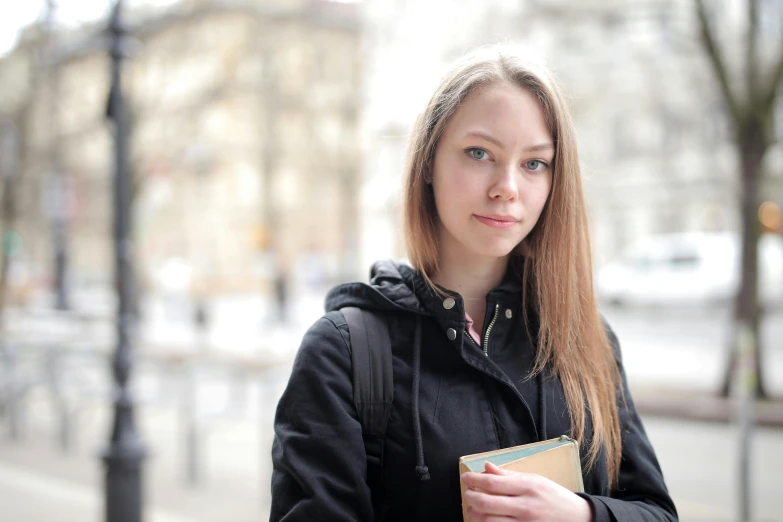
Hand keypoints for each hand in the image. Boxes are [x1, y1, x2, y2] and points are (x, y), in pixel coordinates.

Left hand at [461, 462, 592, 521]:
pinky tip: (485, 520)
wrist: (577, 518)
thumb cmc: (553, 496)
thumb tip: (486, 467)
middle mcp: (525, 506)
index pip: (493, 482)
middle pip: (487, 503)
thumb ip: (508, 475)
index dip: (474, 480)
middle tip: (468, 494)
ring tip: (474, 509)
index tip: (466, 479)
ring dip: (475, 515)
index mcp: (527, 487)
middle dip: (471, 498)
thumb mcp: (535, 479)